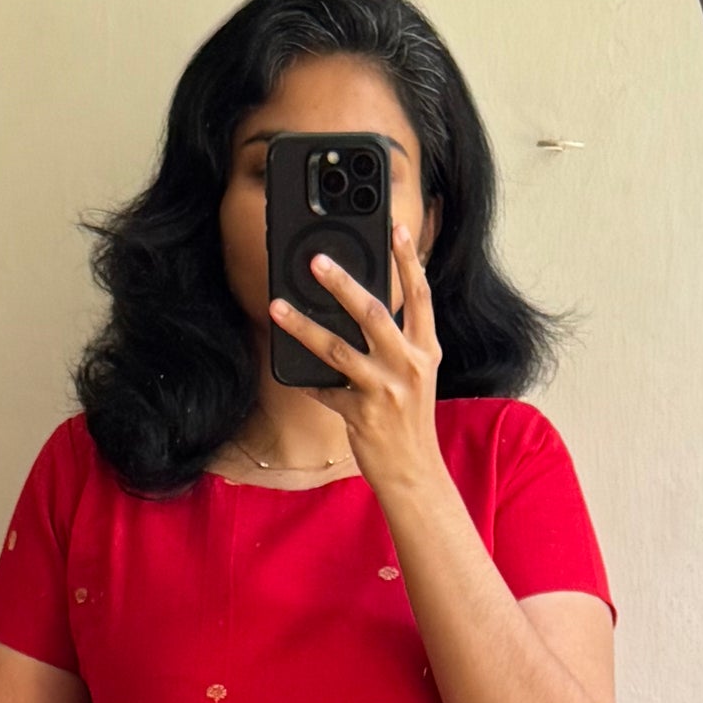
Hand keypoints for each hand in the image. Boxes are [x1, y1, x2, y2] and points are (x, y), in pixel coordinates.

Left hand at [269, 223, 442, 495]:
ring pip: (337, 348)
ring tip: (276, 306)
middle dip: (342, 284)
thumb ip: (400, 341)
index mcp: (426, 349)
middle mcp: (408, 365)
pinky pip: (323, 389)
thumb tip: (365, 304)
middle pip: (373, 313)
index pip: (421, 296)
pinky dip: (304, 380)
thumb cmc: (410, 419)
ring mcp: (384, 389)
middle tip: (316, 261)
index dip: (409, 260)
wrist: (414, 473)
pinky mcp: (360, 413)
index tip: (397, 229)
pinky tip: (286, 370)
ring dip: (302, 325)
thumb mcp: (417, 375)